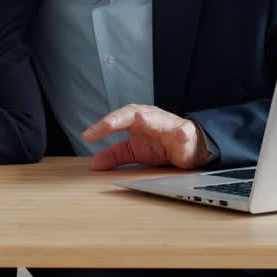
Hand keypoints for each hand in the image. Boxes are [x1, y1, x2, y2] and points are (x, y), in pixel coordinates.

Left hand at [82, 104, 208, 170]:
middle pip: (133, 113)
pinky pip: (184, 132)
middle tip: (107, 125)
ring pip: (158, 118)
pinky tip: (182, 133)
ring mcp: (168, 124)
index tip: (87, 136)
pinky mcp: (185, 135)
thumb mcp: (134, 150)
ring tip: (140, 118)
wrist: (189, 146)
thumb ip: (115, 155)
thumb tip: (93, 163)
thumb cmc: (160, 144)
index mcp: (136, 119)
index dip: (102, 126)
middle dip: (119, 118)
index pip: (117, 119)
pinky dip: (183, 132)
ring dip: (149, 118)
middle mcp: (151, 117)